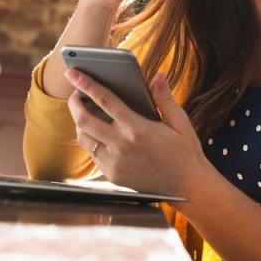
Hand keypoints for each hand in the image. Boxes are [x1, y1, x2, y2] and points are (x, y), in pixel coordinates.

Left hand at [64, 68, 206, 197]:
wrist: (187, 188)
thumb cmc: (185, 152)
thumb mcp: (180, 122)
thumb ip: (164, 98)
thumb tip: (157, 76)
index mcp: (137, 129)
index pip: (104, 100)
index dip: (86, 84)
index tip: (72, 73)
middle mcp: (121, 146)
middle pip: (83, 120)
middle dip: (74, 103)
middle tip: (75, 93)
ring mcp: (114, 162)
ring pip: (83, 138)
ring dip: (79, 123)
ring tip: (85, 112)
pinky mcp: (112, 175)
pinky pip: (92, 154)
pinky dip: (91, 141)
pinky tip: (97, 133)